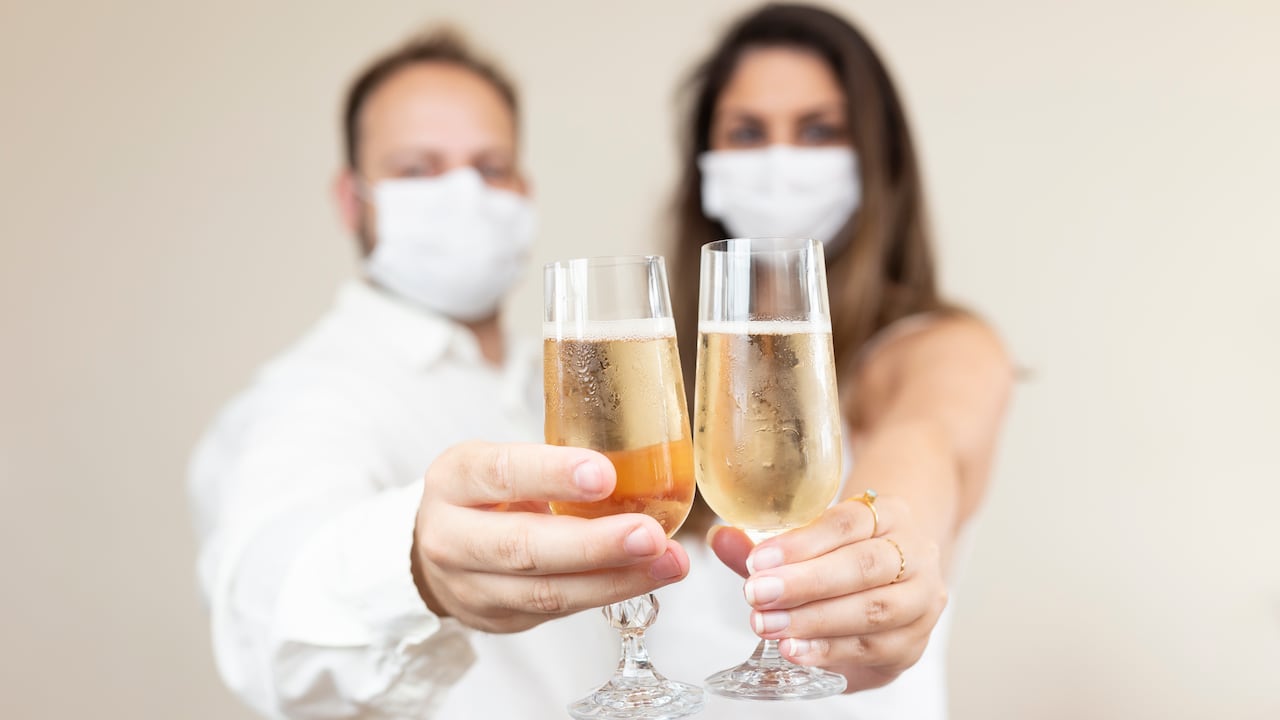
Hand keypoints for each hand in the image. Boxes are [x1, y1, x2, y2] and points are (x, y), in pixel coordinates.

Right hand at [412, 441, 689, 632]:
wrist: (439, 549)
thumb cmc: (485, 493)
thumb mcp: (500, 461)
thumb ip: (552, 462)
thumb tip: (639, 456)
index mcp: (454, 479)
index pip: (501, 474)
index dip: (553, 474)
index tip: (604, 474)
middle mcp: (452, 538)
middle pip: (524, 547)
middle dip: (594, 544)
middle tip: (649, 534)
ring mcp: (473, 588)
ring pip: (548, 591)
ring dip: (616, 579)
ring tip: (669, 562)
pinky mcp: (501, 620)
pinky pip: (561, 610)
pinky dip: (610, 592)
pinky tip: (648, 576)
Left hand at [708, 496, 946, 691]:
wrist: (896, 586)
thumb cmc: (846, 557)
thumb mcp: (812, 544)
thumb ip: (768, 549)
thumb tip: (719, 539)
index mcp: (890, 514)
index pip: (848, 522)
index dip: (802, 542)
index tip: (758, 560)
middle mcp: (915, 553)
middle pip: (864, 566)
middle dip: (805, 583)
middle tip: (756, 595)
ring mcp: (921, 600)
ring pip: (873, 609)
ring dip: (813, 620)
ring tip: (767, 626)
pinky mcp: (913, 643)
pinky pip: (873, 648)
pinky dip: (829, 650)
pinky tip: (794, 649)